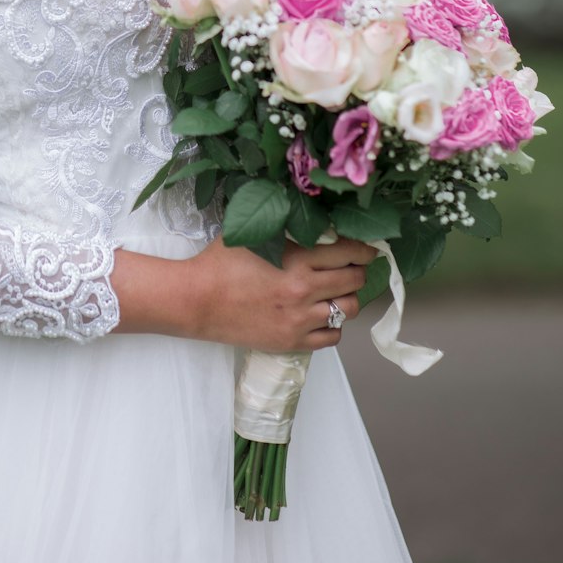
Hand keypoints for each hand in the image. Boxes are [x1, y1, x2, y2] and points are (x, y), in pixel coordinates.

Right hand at [189, 234, 374, 353]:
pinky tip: (322, 315)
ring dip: (347, 299)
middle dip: (359, 272)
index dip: (363, 249)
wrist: (196, 300)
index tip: (366, 249)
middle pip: (354, 281)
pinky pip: (332, 337)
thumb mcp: (254, 234)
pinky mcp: (292, 341)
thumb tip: (314, 221)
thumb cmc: (219, 262)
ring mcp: (300, 319)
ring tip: (337, 292)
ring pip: (348, 310)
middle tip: (355, 268)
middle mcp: (304, 290)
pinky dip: (333, 325)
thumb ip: (286, 228)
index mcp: (297, 259)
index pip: (349, 252)